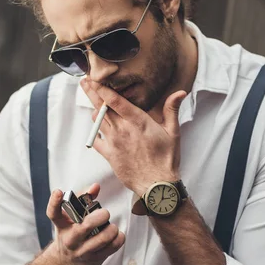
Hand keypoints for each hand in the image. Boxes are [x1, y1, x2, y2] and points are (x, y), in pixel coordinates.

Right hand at [46, 183, 124, 264]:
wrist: (65, 262)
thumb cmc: (71, 232)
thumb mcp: (70, 217)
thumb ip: (82, 199)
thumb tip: (95, 187)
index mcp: (62, 226)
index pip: (53, 214)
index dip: (54, 202)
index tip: (58, 192)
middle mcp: (69, 239)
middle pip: (84, 228)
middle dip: (99, 217)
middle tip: (105, 213)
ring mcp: (82, 251)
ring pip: (101, 239)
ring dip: (111, 229)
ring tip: (112, 226)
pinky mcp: (93, 260)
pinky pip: (111, 248)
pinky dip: (118, 239)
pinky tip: (116, 235)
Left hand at [80, 79, 185, 195]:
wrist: (156, 185)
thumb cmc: (166, 159)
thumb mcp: (173, 132)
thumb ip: (171, 109)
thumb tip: (179, 92)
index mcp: (138, 122)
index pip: (115, 101)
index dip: (102, 89)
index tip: (94, 79)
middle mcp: (123, 130)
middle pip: (102, 107)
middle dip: (92, 92)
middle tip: (85, 82)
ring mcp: (114, 142)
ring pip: (98, 120)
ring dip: (95, 110)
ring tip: (93, 101)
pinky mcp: (109, 155)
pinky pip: (95, 140)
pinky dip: (94, 132)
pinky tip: (96, 127)